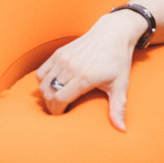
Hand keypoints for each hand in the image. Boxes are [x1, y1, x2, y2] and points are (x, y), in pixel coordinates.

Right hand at [37, 10, 148, 131]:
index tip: (62, 116)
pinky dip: (43, 81)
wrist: (113, 33)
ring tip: (54, 100)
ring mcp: (63, 58)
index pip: (59, 99)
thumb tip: (121, 129)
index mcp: (85, 76)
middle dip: (50, 105)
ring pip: (43, 83)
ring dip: (46, 94)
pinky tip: (52, 86)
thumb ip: (118, 108)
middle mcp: (71, 66)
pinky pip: (42, 71)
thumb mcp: (121, 85)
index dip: (57, 111)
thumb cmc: (118, 60)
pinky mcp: (59, 52)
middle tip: (58, 111)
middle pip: (49, 92)